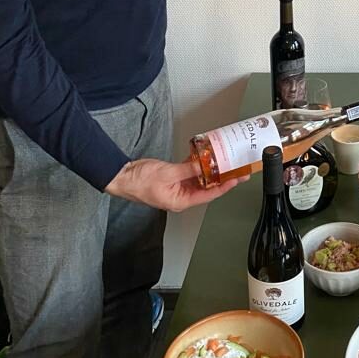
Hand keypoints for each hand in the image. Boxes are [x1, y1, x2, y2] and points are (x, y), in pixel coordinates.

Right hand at [105, 158, 248, 211]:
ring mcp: (178, 187)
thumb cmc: (139, 182)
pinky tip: (206, 156)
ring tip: (225, 162)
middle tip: (236, 170)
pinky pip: (190, 172)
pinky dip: (198, 165)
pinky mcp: (174, 178)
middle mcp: (181, 196)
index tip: (236, 179)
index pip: (209, 195)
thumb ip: (188, 169)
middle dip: (221, 178)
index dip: (224, 187)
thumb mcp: (167, 173)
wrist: (123, 176)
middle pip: (207, 187)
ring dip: (211, 170)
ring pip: (200, 179)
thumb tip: (205, 165)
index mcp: (180, 201)